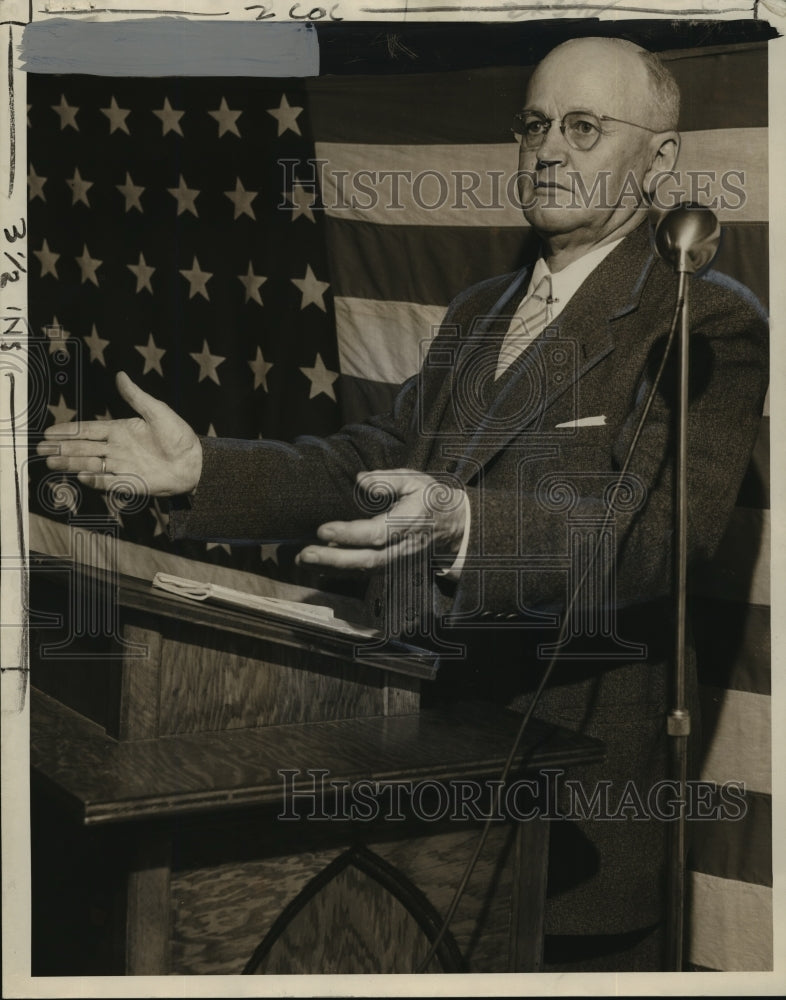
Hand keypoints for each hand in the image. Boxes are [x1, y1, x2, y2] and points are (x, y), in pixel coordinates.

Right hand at [37, 371, 202, 495]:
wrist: (195, 461)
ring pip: (90, 464)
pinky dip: (94, 478)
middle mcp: (117, 449)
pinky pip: (108, 481)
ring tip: (51, 462)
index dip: (68, 431)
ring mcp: (122, 466)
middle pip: (83, 448)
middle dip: (62, 449)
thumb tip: (120, 374)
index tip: (48, 432)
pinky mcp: (130, 482)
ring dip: (71, 463)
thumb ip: (135, 396)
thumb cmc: (179, 435)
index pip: (88, 430)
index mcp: (121, 430)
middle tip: (41, 450)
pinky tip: (81, 475)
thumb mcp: (157, 411)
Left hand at [297, 469, 466, 570]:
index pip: (376, 532)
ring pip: (363, 570)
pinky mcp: (393, 567)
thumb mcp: (416, 480)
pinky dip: (340, 572)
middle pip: (367, 559)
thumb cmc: (431, 498)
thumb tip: (360, 480)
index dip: (348, 534)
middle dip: (333, 559)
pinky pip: (364, 573)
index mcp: (409, 522)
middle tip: (304, 554)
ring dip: (331, 568)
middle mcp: (403, 547)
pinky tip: (318, 566)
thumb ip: (389, 479)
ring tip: (302, 560)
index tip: (322, 529)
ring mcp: (398, 561)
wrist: (455, 527)